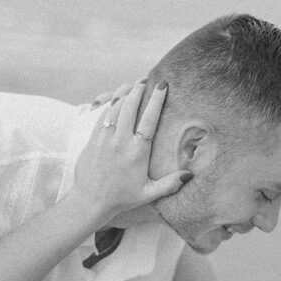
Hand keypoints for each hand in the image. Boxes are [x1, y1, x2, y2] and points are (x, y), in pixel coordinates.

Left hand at [72, 81, 190, 219]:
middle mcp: (120, 142)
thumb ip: (170, 184)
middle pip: (130, 107)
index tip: (163, 86)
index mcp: (137, 152)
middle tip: (146, 80)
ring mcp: (105, 139)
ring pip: (115, 108)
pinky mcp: (93, 139)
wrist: (90, 201)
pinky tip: (117, 97)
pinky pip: (103, 115)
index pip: (149, 120)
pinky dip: (110, 103)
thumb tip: (190, 176)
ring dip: (124, 93)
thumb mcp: (148, 194)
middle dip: (139, 90)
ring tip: (133, 84)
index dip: (156, 100)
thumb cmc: (121, 198)